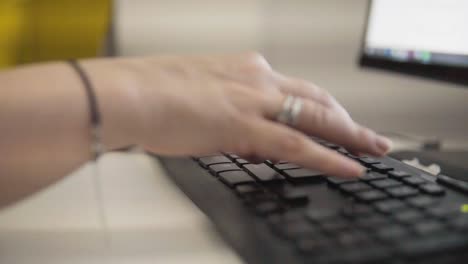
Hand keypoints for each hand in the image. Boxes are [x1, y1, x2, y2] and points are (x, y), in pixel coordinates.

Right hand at [85, 53, 391, 177]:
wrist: (130, 94)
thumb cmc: (151, 93)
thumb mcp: (199, 96)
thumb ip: (228, 113)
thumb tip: (244, 135)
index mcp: (243, 69)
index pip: (292, 88)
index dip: (318, 105)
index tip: (333, 117)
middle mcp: (255, 79)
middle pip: (315, 98)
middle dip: (346, 118)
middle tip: (369, 134)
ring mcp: (254, 101)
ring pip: (316, 118)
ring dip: (350, 135)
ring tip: (374, 150)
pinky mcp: (246, 126)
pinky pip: (299, 144)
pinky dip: (329, 157)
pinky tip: (349, 166)